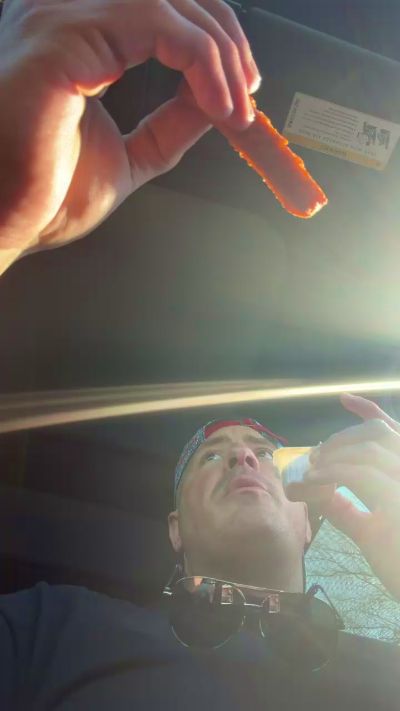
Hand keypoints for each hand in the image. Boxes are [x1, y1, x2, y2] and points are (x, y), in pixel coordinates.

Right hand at [0, 0, 259, 270]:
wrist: (8, 222)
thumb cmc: (46, 194)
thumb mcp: (131, 154)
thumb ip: (170, 123)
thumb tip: (213, 101)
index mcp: (78, 34)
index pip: (162, 6)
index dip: (214, 39)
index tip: (241, 89)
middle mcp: (67, 11)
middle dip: (227, 42)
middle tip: (247, 96)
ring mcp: (61, 14)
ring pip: (171, 4)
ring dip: (220, 54)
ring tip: (235, 106)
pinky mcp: (64, 33)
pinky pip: (159, 25)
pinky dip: (203, 62)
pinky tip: (217, 104)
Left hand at [307, 393, 399, 600]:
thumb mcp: (371, 534)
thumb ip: (348, 511)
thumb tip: (322, 495)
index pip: (393, 431)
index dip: (369, 411)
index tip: (345, 399)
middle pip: (379, 434)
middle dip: (342, 438)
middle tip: (317, 455)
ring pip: (369, 450)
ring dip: (335, 456)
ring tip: (313, 470)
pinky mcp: (397, 502)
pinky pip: (362, 475)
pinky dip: (335, 473)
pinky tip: (315, 480)